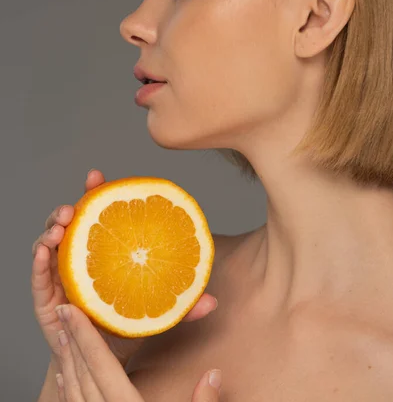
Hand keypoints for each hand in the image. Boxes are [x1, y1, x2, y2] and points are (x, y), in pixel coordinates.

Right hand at [31, 169, 218, 371]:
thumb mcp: (157, 310)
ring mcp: (59, 275)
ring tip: (61, 226)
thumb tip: (212, 301)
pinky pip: (37, 277)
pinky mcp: (46, 298)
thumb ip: (180, 304)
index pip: (98, 214)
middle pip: (69, 224)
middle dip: (68, 208)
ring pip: (48, 243)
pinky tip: (42, 253)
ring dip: (50, 229)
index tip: (96, 175)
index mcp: (103, 249)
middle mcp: (79, 256)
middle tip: (76, 206)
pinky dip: (37, 262)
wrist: (102, 359)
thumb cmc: (127, 323)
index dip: (95, 191)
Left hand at [55, 303, 221, 400]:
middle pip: (84, 377)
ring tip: (63, 339)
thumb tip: (214, 373)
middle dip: (72, 343)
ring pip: (75, 394)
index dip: (86, 337)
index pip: (103, 368)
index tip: (72, 312)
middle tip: (64, 314)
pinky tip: (66, 379)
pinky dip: (68, 391)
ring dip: (67, 363)